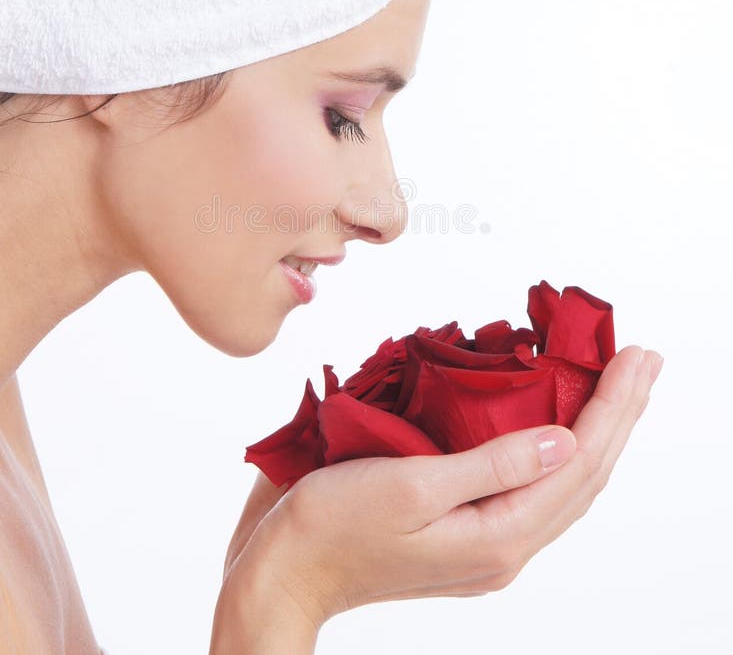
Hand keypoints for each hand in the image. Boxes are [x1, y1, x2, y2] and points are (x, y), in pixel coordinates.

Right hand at [224, 345, 661, 629]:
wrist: (282, 568)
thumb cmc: (334, 525)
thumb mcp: (414, 488)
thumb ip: (494, 465)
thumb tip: (567, 440)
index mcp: (498, 538)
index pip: (579, 464)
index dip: (615, 408)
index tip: (638, 357)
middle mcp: (501, 544)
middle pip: (582, 474)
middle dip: (619, 414)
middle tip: (643, 360)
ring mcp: (481, 539)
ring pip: (558, 481)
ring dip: (592, 430)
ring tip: (614, 384)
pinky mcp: (458, 527)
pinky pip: (522, 483)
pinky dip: (547, 445)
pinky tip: (548, 417)